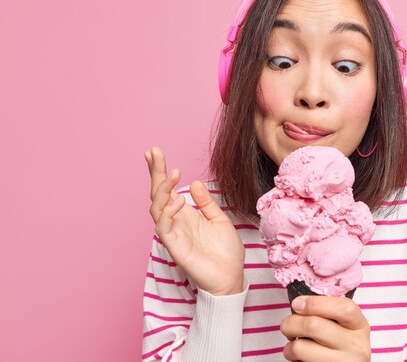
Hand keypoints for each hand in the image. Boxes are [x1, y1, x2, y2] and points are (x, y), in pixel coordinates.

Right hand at [144, 146, 244, 295]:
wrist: (231, 277)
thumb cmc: (225, 252)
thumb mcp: (219, 219)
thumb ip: (206, 202)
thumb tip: (194, 183)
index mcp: (185, 214)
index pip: (168, 189)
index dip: (160, 172)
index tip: (154, 153)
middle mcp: (176, 222)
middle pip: (158, 194)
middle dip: (155, 173)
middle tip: (153, 152)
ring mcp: (173, 233)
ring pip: (157, 208)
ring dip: (162, 189)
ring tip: (173, 173)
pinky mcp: (174, 246)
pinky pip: (164, 226)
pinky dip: (168, 211)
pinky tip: (179, 200)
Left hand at [281, 295, 370, 361]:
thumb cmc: (341, 344)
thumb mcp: (344, 325)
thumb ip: (327, 312)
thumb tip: (299, 304)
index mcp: (359, 325)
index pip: (342, 308)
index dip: (315, 303)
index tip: (297, 304)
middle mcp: (355, 346)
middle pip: (313, 325)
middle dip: (291, 323)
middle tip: (288, 326)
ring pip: (300, 347)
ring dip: (289, 346)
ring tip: (294, 346)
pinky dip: (294, 359)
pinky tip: (301, 359)